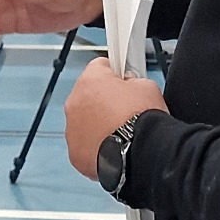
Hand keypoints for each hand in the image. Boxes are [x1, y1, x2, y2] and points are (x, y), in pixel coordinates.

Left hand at [63, 58, 166, 181]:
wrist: (142, 151)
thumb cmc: (142, 119)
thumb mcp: (147, 86)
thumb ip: (133, 81)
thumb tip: (130, 86)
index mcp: (90, 80)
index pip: (100, 67)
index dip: (116, 75)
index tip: (123, 83)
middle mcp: (75, 102)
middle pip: (89, 95)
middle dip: (104, 101)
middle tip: (124, 111)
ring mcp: (72, 129)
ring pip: (84, 121)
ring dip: (98, 124)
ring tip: (121, 133)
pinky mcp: (75, 152)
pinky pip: (84, 144)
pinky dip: (96, 145)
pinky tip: (114, 147)